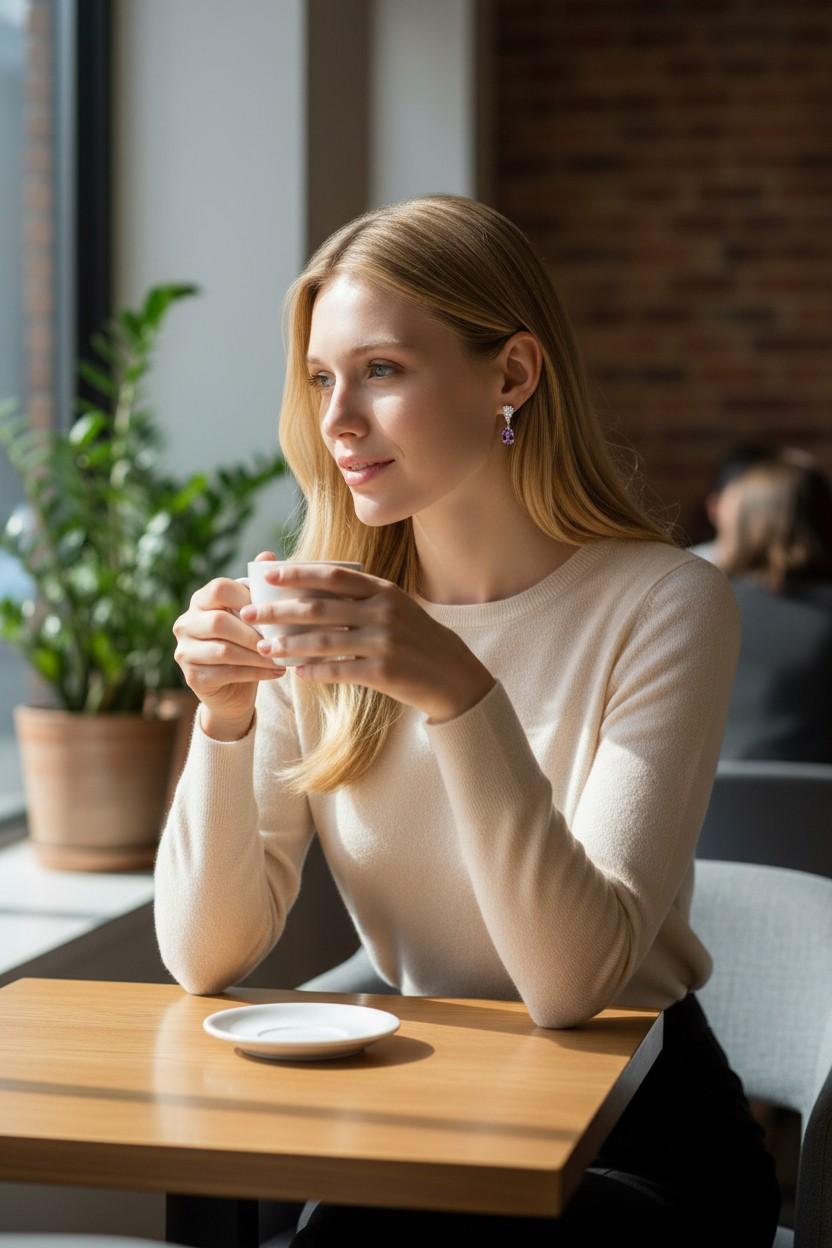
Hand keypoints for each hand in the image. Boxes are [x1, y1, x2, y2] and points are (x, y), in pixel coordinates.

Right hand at [172, 550, 286, 738]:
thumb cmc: (247, 643)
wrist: (235, 688)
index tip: (273, 610)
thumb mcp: (253, 615)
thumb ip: (257, 588)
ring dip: (257, 656)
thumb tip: (268, 555)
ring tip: (283, 658)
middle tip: (281, 640)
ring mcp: (184, 651)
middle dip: (254, 633)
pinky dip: (255, 672)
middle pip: (219, 622)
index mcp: (200, 600)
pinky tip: (276, 672)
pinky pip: (225, 673)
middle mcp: (185, 623)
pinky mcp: (192, 677)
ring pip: (223, 650)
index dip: (248, 598)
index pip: (219, 587)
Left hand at [239, 563, 495, 722]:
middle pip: (319, 608)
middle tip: (249, 614)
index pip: (332, 575)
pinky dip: (314, 671)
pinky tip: (296, 672)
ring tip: (264, 648)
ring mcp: (385, 642)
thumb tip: (307, 595)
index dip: (297, 573)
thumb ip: (358, 599)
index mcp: (383, 590)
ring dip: (288, 645)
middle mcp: (383, 611)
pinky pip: (339, 670)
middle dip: (278, 611)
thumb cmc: (413, 639)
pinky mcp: (384, 672)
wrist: (452, 675)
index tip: (266, 575)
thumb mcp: (393, 608)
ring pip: (323, 641)